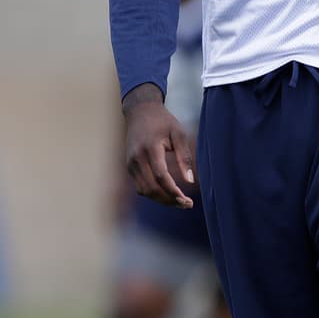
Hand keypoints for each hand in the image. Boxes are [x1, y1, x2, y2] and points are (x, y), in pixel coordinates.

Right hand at [122, 84, 195, 208]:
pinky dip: (153, 193)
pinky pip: (140, 186)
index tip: (186, 200)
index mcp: (150, 148)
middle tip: (186, 205)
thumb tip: (189, 180)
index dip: (173, 191)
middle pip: (150, 188)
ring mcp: (130, 164)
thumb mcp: (179, 133)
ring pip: (143, 191)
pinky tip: (168, 193)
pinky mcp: (129, 167)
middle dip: (168, 200)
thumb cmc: (163, 122)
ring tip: (179, 201)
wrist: (140, 112)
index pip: (160, 176)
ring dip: (161, 199)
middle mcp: (136, 158)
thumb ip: (185, 157)